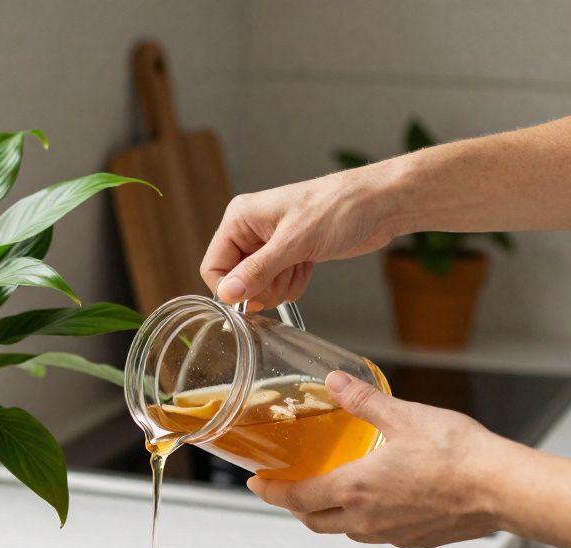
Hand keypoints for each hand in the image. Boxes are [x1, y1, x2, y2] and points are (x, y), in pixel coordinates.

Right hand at [201, 168, 396, 307]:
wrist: (378, 205)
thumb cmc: (338, 207)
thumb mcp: (293, 242)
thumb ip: (257, 271)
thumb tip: (227, 293)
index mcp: (240, 219)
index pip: (213, 266)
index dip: (230, 287)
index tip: (252, 296)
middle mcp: (250, 232)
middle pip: (237, 280)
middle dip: (262, 287)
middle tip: (284, 276)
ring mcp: (269, 245)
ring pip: (258, 286)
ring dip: (280, 286)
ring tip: (301, 265)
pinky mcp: (288, 255)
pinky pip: (278, 284)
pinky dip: (293, 283)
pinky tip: (308, 266)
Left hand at [246, 371, 502, 547]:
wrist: (502, 488)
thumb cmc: (458, 456)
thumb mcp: (403, 415)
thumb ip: (363, 401)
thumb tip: (335, 382)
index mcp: (355, 489)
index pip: (296, 498)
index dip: (271, 491)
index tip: (257, 483)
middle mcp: (367, 518)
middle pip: (314, 521)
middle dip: (294, 506)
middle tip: (285, 489)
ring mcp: (392, 533)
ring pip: (345, 530)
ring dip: (328, 515)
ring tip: (327, 494)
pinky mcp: (416, 539)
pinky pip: (376, 534)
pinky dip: (363, 520)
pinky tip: (374, 502)